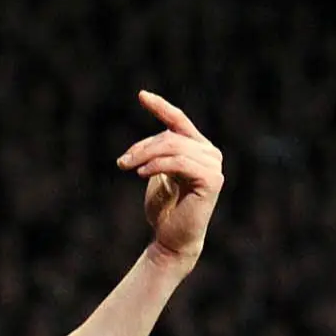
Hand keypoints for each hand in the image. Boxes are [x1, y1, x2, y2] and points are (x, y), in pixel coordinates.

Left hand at [114, 90, 221, 271]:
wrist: (172, 239)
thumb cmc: (164, 209)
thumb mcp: (156, 174)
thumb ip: (158, 153)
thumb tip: (147, 142)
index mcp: (198, 148)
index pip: (179, 120)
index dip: (160, 106)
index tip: (141, 95)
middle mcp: (210, 153)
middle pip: (171, 136)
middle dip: (142, 146)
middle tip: (122, 162)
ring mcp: (214, 166)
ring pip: (174, 147)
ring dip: (146, 156)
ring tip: (128, 168)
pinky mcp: (212, 180)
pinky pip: (180, 162)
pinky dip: (157, 165)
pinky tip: (142, 174)